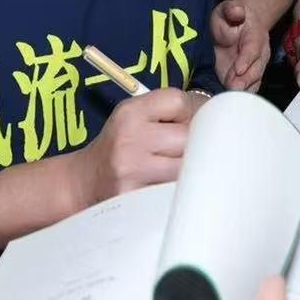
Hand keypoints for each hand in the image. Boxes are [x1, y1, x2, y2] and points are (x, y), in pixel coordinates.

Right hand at [75, 88, 194, 205]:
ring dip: (191, 168)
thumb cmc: (119, 147)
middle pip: (188, 134)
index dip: (192, 111)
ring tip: (180, 169)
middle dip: (195, 142)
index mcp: (130, 113)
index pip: (178, 101)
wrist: (85, 182)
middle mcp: (130, 138)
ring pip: (187, 165)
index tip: (191, 122)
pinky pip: (175, 191)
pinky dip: (180, 189)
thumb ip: (168, 111)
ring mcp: (133, 171)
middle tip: (189, 149)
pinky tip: (173, 187)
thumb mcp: (133, 118)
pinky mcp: (137, 198)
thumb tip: (215, 113)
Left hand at [211, 0, 267, 90]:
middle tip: (232, 87)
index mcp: (255, 35)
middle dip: (245, 79)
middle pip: (256, 68)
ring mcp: (254, 67)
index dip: (246, 59)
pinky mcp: (247, 77)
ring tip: (230, 95)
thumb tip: (237, 11)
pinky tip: (231, 101)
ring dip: (243, 89)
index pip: (253, 48)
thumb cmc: (229, 18)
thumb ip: (231, 9)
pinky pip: (249, 88)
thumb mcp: (227, 9)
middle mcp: (259, 54)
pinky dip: (242, 95)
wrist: (235, 28)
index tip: (238, 69)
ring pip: (253, 81)